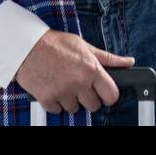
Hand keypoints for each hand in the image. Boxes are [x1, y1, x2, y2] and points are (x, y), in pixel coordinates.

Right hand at [16, 29, 134, 115]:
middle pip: (93, 106)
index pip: (111, 95)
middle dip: (89, 98)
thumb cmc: (56, 44)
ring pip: (75, 109)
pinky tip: (53, 88)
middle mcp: (79, 83)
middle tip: (81, 86)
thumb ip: (107, 58)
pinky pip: (57, 110)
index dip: (109, 95)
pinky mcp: (47, 99)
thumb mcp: (85, 46)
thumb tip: (129, 62)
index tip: (104, 93)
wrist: (26, 46)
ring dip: (71, 100)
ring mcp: (62, 93)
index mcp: (91, 70)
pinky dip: (55, 103)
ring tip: (64, 84)